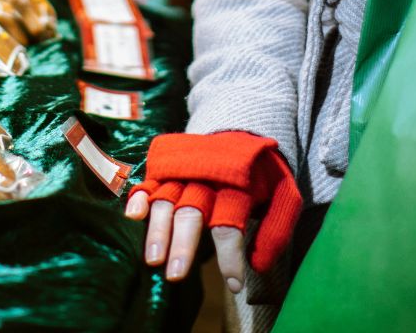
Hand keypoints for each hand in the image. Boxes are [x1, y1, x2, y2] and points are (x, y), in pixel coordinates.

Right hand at [124, 131, 301, 292]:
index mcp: (238, 183)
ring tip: (153, 260)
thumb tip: (258, 265)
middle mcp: (207, 177)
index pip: (231, 222)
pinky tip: (133, 216)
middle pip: (193, 211)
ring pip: (167, 198)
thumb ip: (276, 227)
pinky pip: (149, 180)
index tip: (233, 284)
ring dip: (159, 229)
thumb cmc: (260, 174)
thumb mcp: (282, 194)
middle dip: (184, 243)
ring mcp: (184, 170)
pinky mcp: (166, 167)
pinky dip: (140, 196)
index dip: (230, 255)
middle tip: (176, 274)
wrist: (240, 130)